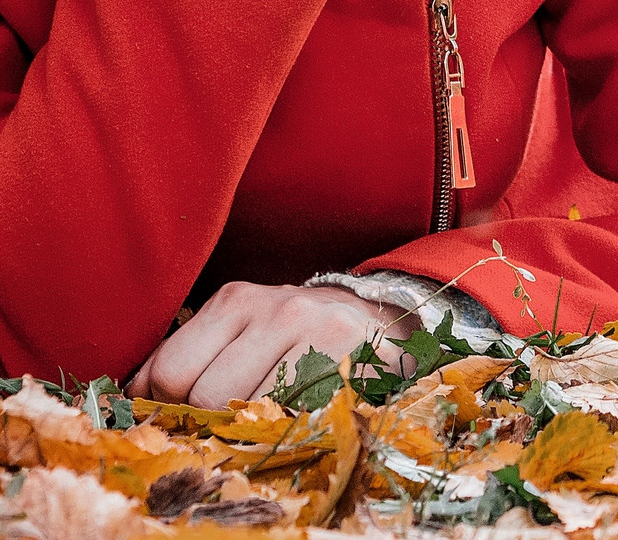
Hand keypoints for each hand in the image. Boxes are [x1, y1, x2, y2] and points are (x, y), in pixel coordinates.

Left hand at [127, 283, 413, 407]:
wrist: (379, 324)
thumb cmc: (295, 339)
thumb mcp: (241, 333)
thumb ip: (191, 358)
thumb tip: (129, 402)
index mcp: (235, 300)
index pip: (169, 371)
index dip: (166, 409)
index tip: (182, 420)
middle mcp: (273, 306)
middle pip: (203, 395)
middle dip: (210, 421)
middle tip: (233, 420)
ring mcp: (314, 327)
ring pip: (247, 410)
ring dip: (252, 427)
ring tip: (269, 415)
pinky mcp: (348, 352)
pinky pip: (295, 413)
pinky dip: (290, 426)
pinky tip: (300, 412)